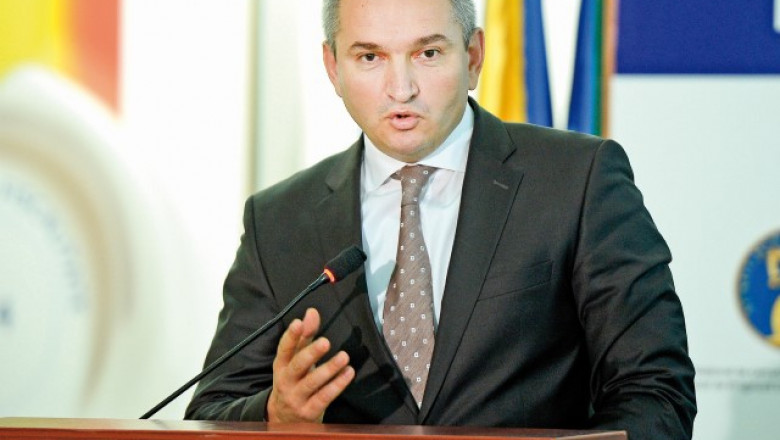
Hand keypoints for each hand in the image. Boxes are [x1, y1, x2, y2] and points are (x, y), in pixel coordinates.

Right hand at [266, 308, 354, 422]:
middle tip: (325, 342)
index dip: (291, 336)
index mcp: (281, 366)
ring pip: (312, 383)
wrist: (285, 419)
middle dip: (311, 353)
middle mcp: (285, 381)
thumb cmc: (294, 381)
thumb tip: (312, 312)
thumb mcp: (295, 360)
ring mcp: (296, 398)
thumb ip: (305, 336)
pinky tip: (349, 373)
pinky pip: (324, 397)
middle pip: (297, 366)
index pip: (284, 349)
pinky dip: (337, 385)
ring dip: (329, 369)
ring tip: (344, 356)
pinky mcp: (309, 411)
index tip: (298, 323)